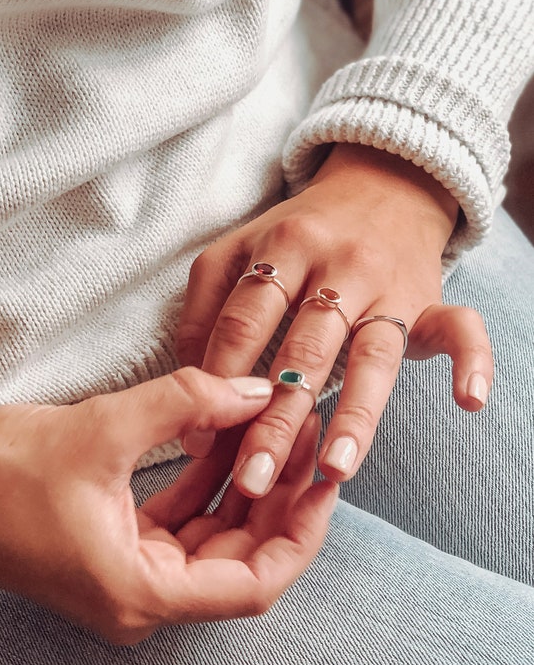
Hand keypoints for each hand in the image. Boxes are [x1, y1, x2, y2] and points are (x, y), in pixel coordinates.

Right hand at [0, 372, 336, 644]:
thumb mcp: (103, 427)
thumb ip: (187, 402)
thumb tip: (255, 389)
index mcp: (140, 592)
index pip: (255, 581)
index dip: (299, 529)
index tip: (324, 478)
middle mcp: (137, 598)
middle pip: (237, 560)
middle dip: (274, 498)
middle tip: (302, 436)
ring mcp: (120, 576)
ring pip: (208, 541)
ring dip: (239, 488)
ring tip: (270, 429)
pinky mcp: (105, 549)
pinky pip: (173, 525)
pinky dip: (201, 487)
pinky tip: (221, 438)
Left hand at [175, 143, 492, 498]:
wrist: (380, 185)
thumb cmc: (296, 234)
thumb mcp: (237, 251)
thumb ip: (208, 310)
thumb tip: (193, 385)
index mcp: (281, 249)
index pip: (244, 322)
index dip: (218, 379)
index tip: (201, 440)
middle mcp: (336, 266)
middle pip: (302, 349)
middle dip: (276, 418)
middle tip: (254, 479)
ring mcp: (387, 285)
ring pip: (372, 354)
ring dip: (355, 414)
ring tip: (335, 469)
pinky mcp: (429, 298)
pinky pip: (459, 326)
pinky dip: (471, 360)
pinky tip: (470, 402)